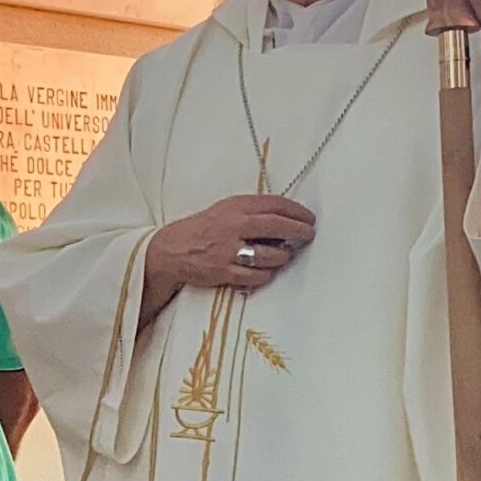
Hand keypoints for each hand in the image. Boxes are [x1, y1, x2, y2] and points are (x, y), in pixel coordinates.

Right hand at [148, 194, 317, 296]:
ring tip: (285, 255)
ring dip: (283, 256)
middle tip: (308, 234)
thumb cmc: (203, 229)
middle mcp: (234, 226)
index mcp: (235, 207)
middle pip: (278, 226)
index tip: (308, 217)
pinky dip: (267, 274)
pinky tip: (267, 270)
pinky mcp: (225, 272)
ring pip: (271, 255)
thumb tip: (284, 219)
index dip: (296, 211)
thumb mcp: (225, 210)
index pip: (274, 204)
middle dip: (299, 231)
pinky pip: (257, 276)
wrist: (172, 249)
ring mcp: (229, 250)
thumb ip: (252, 212)